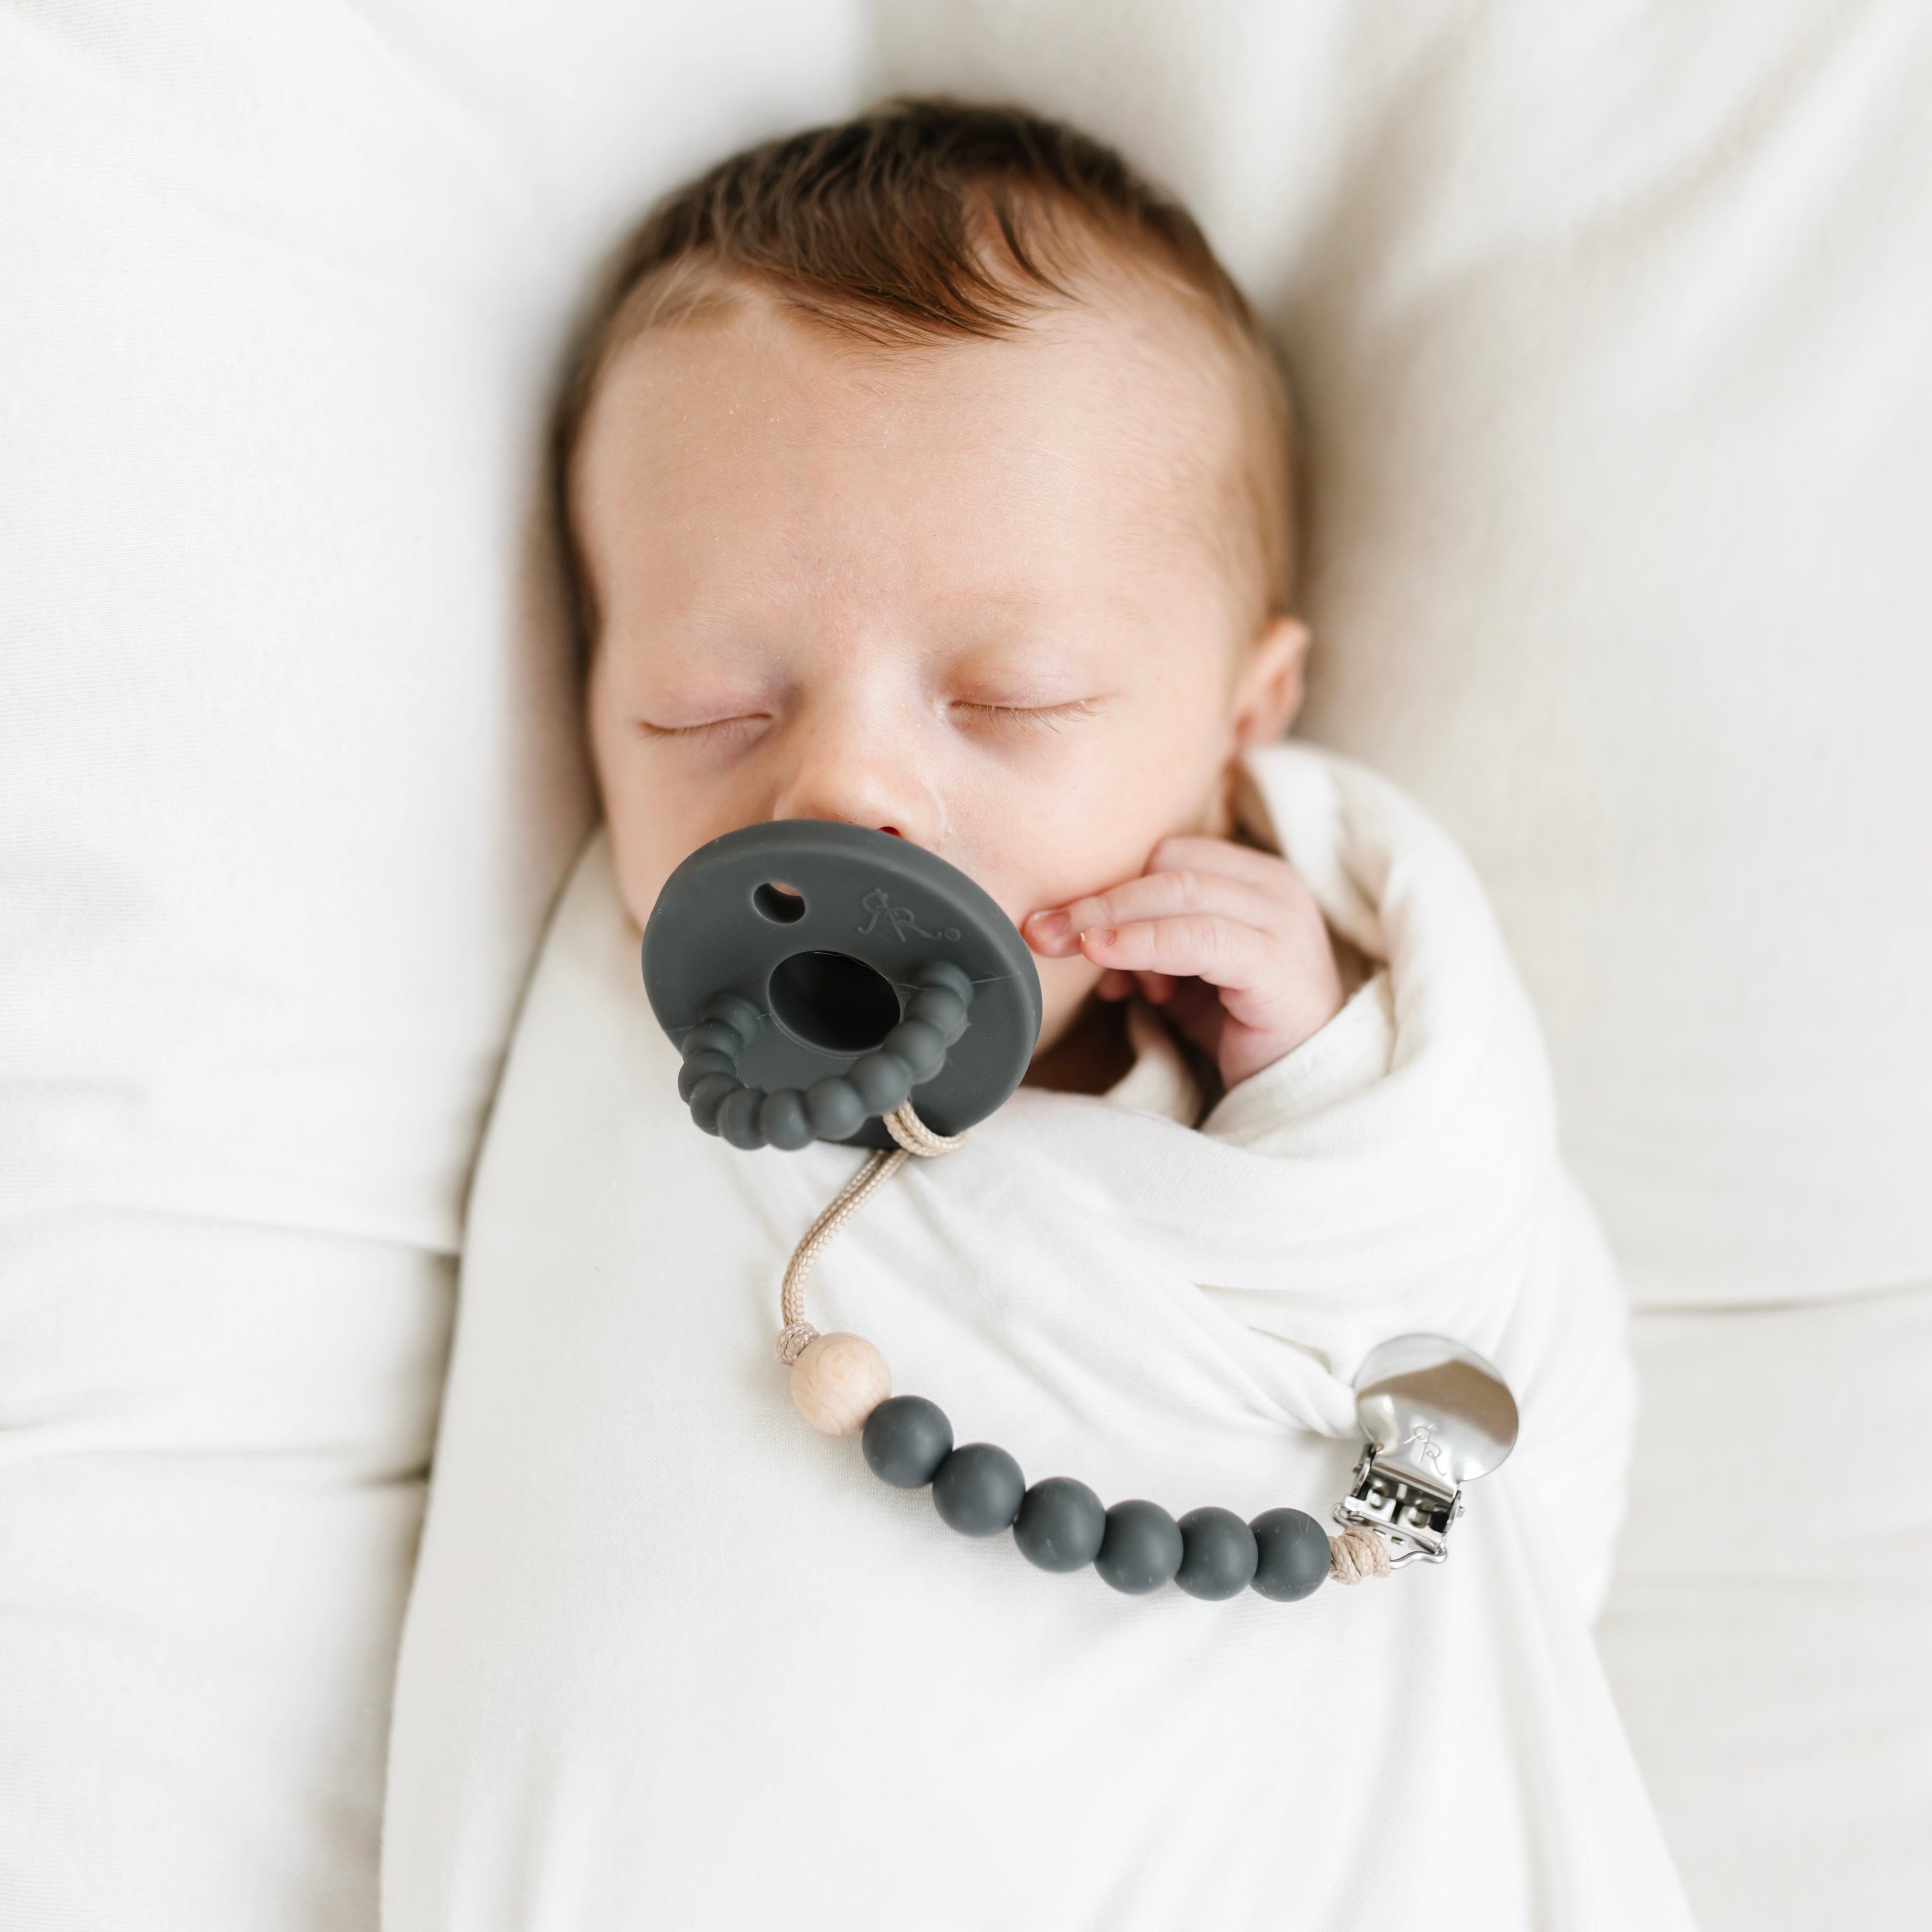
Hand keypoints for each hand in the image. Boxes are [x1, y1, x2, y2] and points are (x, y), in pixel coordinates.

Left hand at [1023, 836, 1344, 1089]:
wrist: (1298, 1088)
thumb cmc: (1237, 1027)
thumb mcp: (1181, 975)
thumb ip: (1142, 945)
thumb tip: (1081, 939)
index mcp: (1252, 877)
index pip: (1168, 854)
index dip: (1110, 883)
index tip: (1056, 923)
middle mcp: (1275, 886)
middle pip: (1168, 866)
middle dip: (1097, 899)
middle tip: (1040, 929)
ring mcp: (1285, 922)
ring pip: (1181, 892)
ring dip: (1112, 918)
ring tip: (1064, 946)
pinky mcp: (1281, 965)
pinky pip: (1201, 938)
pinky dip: (1145, 943)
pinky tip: (1106, 960)